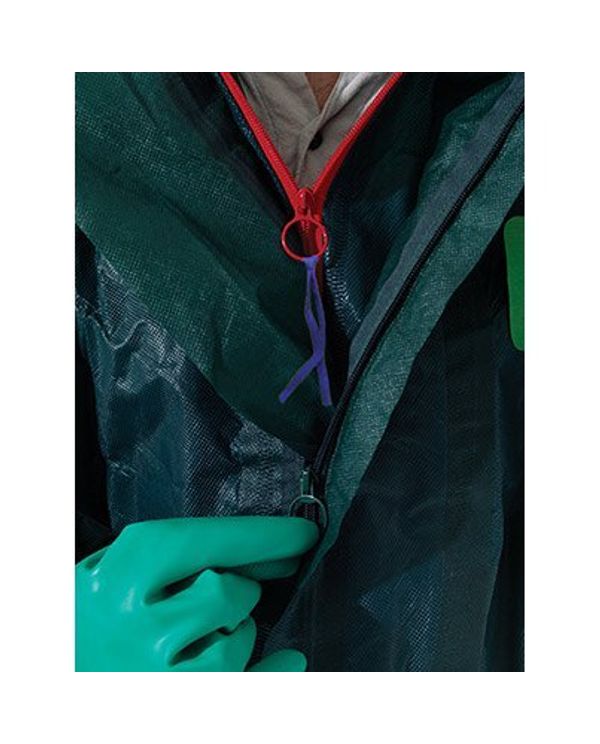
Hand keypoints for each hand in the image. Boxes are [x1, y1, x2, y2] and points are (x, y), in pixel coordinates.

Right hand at [76, 516, 317, 670]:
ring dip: (236, 630)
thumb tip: (263, 556)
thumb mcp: (115, 569)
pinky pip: (245, 691)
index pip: (205, 541)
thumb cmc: (89, 616)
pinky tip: (289, 660)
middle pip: (227, 591)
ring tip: (208, 629)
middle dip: (242, 585)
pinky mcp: (173, 711)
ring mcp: (153, 675)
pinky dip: (273, 674)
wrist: (59, 671)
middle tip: (243, 582)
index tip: (301, 534)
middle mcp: (136, 625)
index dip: (262, 535)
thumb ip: (177, 556)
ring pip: (235, 641)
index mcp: (120, 573)